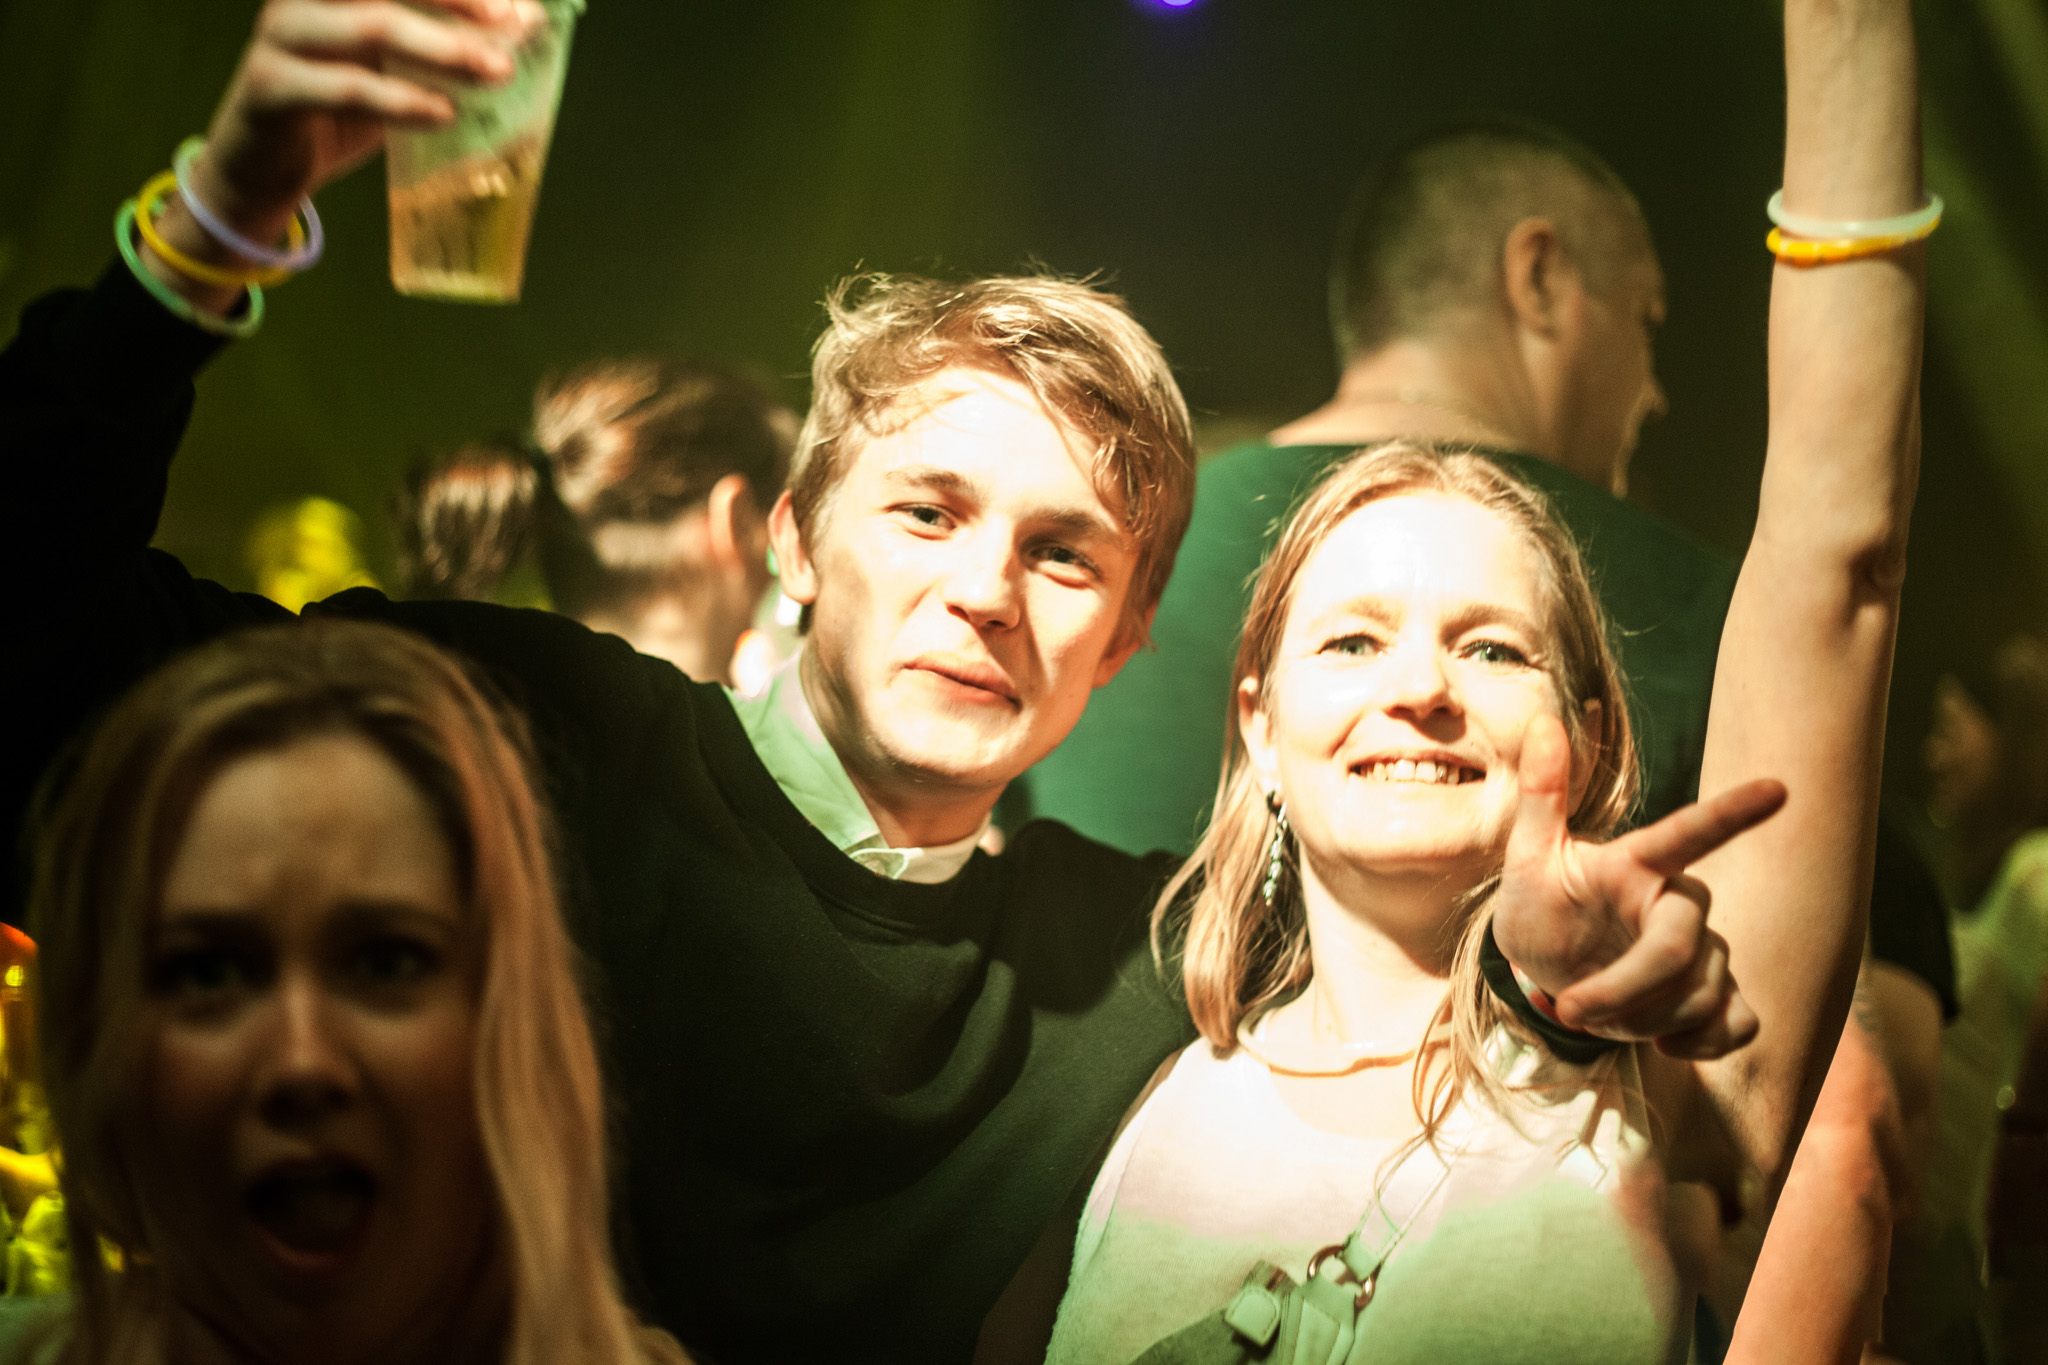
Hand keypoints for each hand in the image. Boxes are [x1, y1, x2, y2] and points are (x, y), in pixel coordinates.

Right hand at [193, 0, 540, 232]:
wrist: (263, 170)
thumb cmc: (339, 110)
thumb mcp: (399, 72)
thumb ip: (447, 46)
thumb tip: (524, 27)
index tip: (515, 3)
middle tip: (511, 22)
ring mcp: (282, 33)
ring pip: (371, 23)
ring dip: (443, 48)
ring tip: (496, 73)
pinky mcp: (271, 86)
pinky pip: (346, 87)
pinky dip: (401, 100)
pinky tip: (443, 115)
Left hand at [1493, 715, 1784, 1058]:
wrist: (1546, 972)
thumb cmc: (1540, 906)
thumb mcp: (1528, 857)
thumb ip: (1542, 796)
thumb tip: (1543, 721)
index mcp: (1640, 864)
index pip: (1689, 833)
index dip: (1732, 812)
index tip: (1779, 788)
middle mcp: (1681, 902)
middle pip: (1680, 949)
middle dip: (1625, 989)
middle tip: (1572, 1008)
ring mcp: (1705, 950)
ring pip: (1704, 992)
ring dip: (1644, 1019)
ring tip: (1599, 1017)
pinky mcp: (1716, 996)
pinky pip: (1738, 1023)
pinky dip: (1701, 1042)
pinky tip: (1661, 1043)